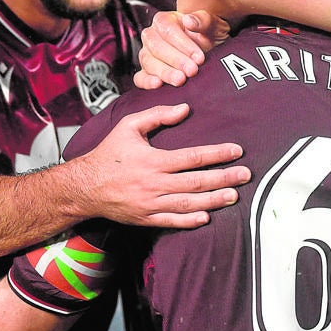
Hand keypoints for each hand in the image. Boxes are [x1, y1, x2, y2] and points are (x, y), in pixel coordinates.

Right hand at [74, 103, 249, 227]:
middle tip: (246, 175)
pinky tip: (207, 217)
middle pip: (196, 182)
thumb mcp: (128, 126)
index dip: (217, 154)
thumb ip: (157, 116)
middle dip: (224, 178)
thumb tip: (185, 108)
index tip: (236, 150)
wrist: (85, 187)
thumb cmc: (108, 153)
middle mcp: (154, 184)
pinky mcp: (145, 218)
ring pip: (189, 204)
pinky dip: (190, 220)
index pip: (192, 157)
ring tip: (234, 196)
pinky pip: (172, 221)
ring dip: (214, 200)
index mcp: (152, 161)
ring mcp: (150, 204)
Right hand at [134, 11, 230, 88]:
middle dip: (175, 60)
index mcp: (165, 20)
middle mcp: (152, 36)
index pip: (168, 30)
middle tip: (192, 70)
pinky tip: (158, 84)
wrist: (209, 50)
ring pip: (148, 62)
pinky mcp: (146, 72)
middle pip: (156, 47)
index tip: (199, 57)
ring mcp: (147, 54)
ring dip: (165, 72)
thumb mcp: (213, 25)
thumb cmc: (209, 35)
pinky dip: (146, 82)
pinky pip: (140, 77)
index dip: (183, 44)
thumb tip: (189, 21)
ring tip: (180, 80)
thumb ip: (203, 21)